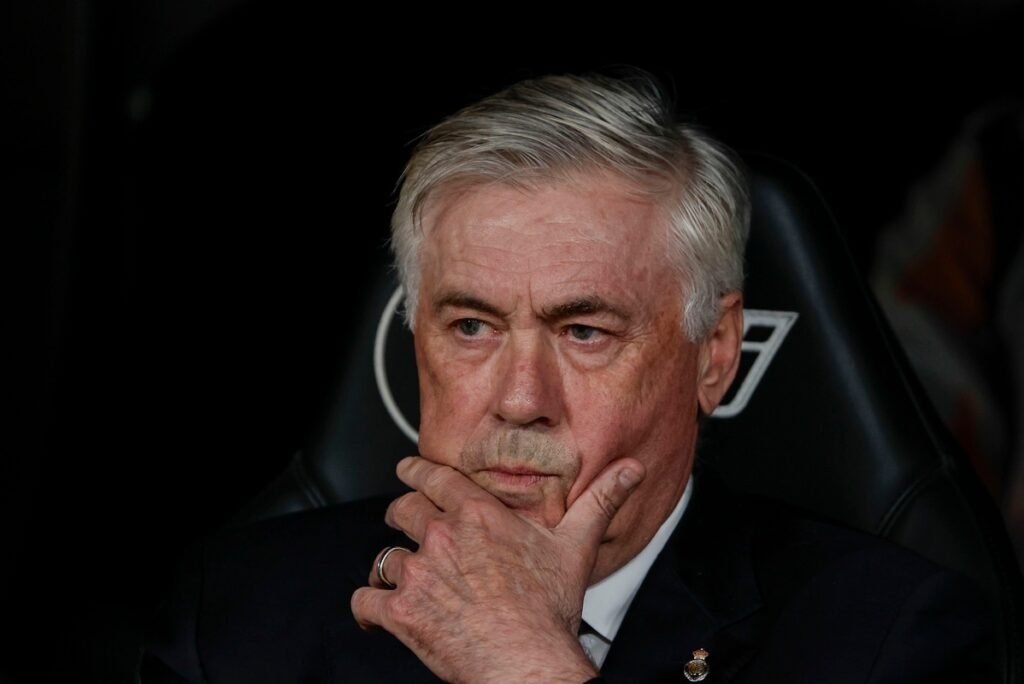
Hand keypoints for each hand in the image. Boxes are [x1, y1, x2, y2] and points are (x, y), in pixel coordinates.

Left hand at [350, 455, 644, 682]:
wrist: (527, 661)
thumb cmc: (549, 610)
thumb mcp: (577, 547)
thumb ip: (599, 502)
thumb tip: (630, 470)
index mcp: (479, 515)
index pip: (434, 477)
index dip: (415, 470)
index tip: (407, 469)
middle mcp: (443, 536)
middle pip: (402, 511)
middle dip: (400, 515)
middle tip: (403, 522)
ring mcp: (419, 573)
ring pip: (384, 557)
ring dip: (388, 567)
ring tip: (395, 576)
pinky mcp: (402, 611)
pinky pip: (367, 601)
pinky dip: (369, 608)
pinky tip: (376, 613)